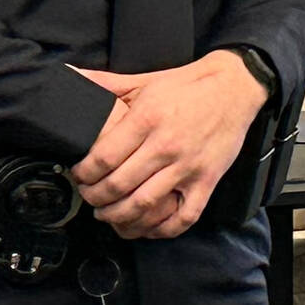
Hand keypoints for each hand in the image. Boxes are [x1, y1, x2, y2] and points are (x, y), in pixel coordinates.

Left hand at [68, 51, 269, 237]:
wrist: (235, 87)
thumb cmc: (188, 85)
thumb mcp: (144, 80)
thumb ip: (105, 83)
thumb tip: (69, 75)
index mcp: (147, 118)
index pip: (102, 159)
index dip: (83, 174)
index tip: (79, 175)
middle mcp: (166, 145)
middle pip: (118, 186)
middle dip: (95, 198)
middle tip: (89, 196)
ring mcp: (188, 166)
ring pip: (144, 205)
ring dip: (119, 216)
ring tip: (108, 214)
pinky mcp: (207, 180)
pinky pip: (183, 217)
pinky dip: (161, 229)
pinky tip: (146, 226)